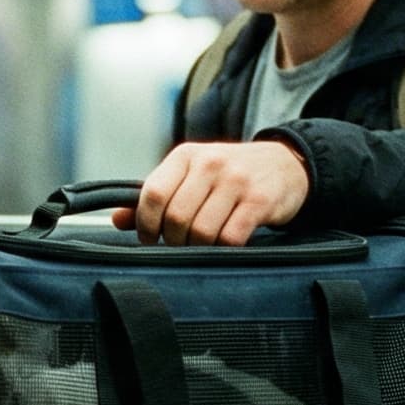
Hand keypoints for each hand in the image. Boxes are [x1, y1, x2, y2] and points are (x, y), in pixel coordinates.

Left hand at [112, 140, 308, 246]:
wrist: (286, 164)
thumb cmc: (229, 174)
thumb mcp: (191, 175)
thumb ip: (156, 196)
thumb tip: (118, 220)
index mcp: (185, 155)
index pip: (152, 193)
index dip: (145, 223)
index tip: (149, 237)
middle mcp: (210, 163)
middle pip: (176, 217)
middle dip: (173, 240)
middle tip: (179, 244)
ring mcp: (236, 181)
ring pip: (202, 231)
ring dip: (197, 247)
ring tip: (201, 244)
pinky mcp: (259, 200)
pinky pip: (230, 238)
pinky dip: (222, 249)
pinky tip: (224, 243)